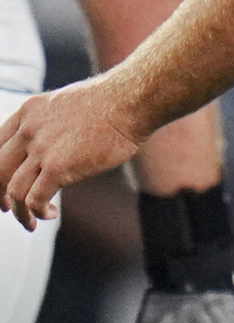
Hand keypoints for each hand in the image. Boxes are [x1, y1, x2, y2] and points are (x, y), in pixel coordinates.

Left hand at [0, 76, 144, 228]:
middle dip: (1, 195)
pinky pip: (35, 199)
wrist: (131, 100)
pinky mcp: (58, 166)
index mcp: (28, 112)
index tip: (4, 186)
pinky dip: (38, 212)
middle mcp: (28, 129)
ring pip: (14, 190)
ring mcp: (41, 148)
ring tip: (32, 222)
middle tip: (9, 208)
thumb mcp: (68, 104)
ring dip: (20, 212)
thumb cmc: (113, 102)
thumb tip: (55, 145)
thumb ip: (51, 124)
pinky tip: (51, 214)